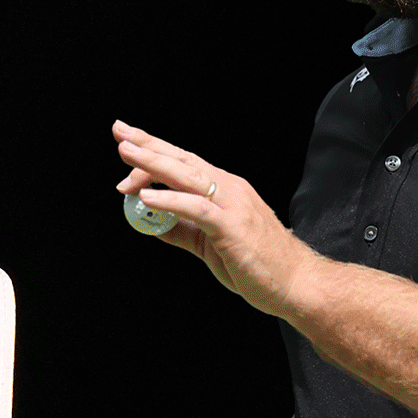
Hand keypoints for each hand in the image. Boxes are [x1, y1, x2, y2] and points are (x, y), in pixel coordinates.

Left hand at [113, 120, 320, 319]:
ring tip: (126, 154)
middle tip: (120, 132)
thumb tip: (149, 221)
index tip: (127, 140)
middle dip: (149, 145)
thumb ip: (181, 230)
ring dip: (154, 163)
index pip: (184, 163)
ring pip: (188, 177)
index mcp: (225, 190)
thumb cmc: (259, 264)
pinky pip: (197, 208)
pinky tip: (146, 196)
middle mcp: (230, 190)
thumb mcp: (210, 243)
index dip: (155, 149)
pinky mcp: (233, 227)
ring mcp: (233, 206)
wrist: (297, 284)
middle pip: (183, 161)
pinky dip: (170, 199)